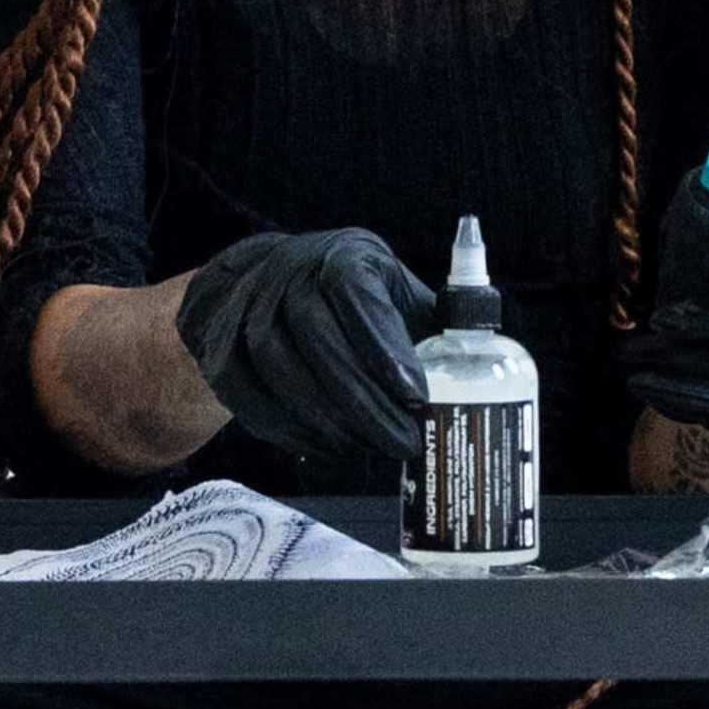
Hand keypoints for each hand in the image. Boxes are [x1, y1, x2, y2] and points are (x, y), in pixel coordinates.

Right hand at [175, 224, 438, 475]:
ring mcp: (248, 312)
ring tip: (369, 451)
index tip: (418, 397)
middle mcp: (289, 276)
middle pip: (317, 339)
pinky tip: (328, 450)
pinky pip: (252, 399)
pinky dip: (292, 432)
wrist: (266, 289)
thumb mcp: (397, 295)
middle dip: (364, 402)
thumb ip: (436, 327)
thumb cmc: (354, 301)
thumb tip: (486, 371)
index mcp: (343, 257)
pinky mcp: (222, 353)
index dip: (385, 347)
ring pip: (281, 371)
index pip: (356, 294)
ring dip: (329, 422)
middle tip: (404, 443)